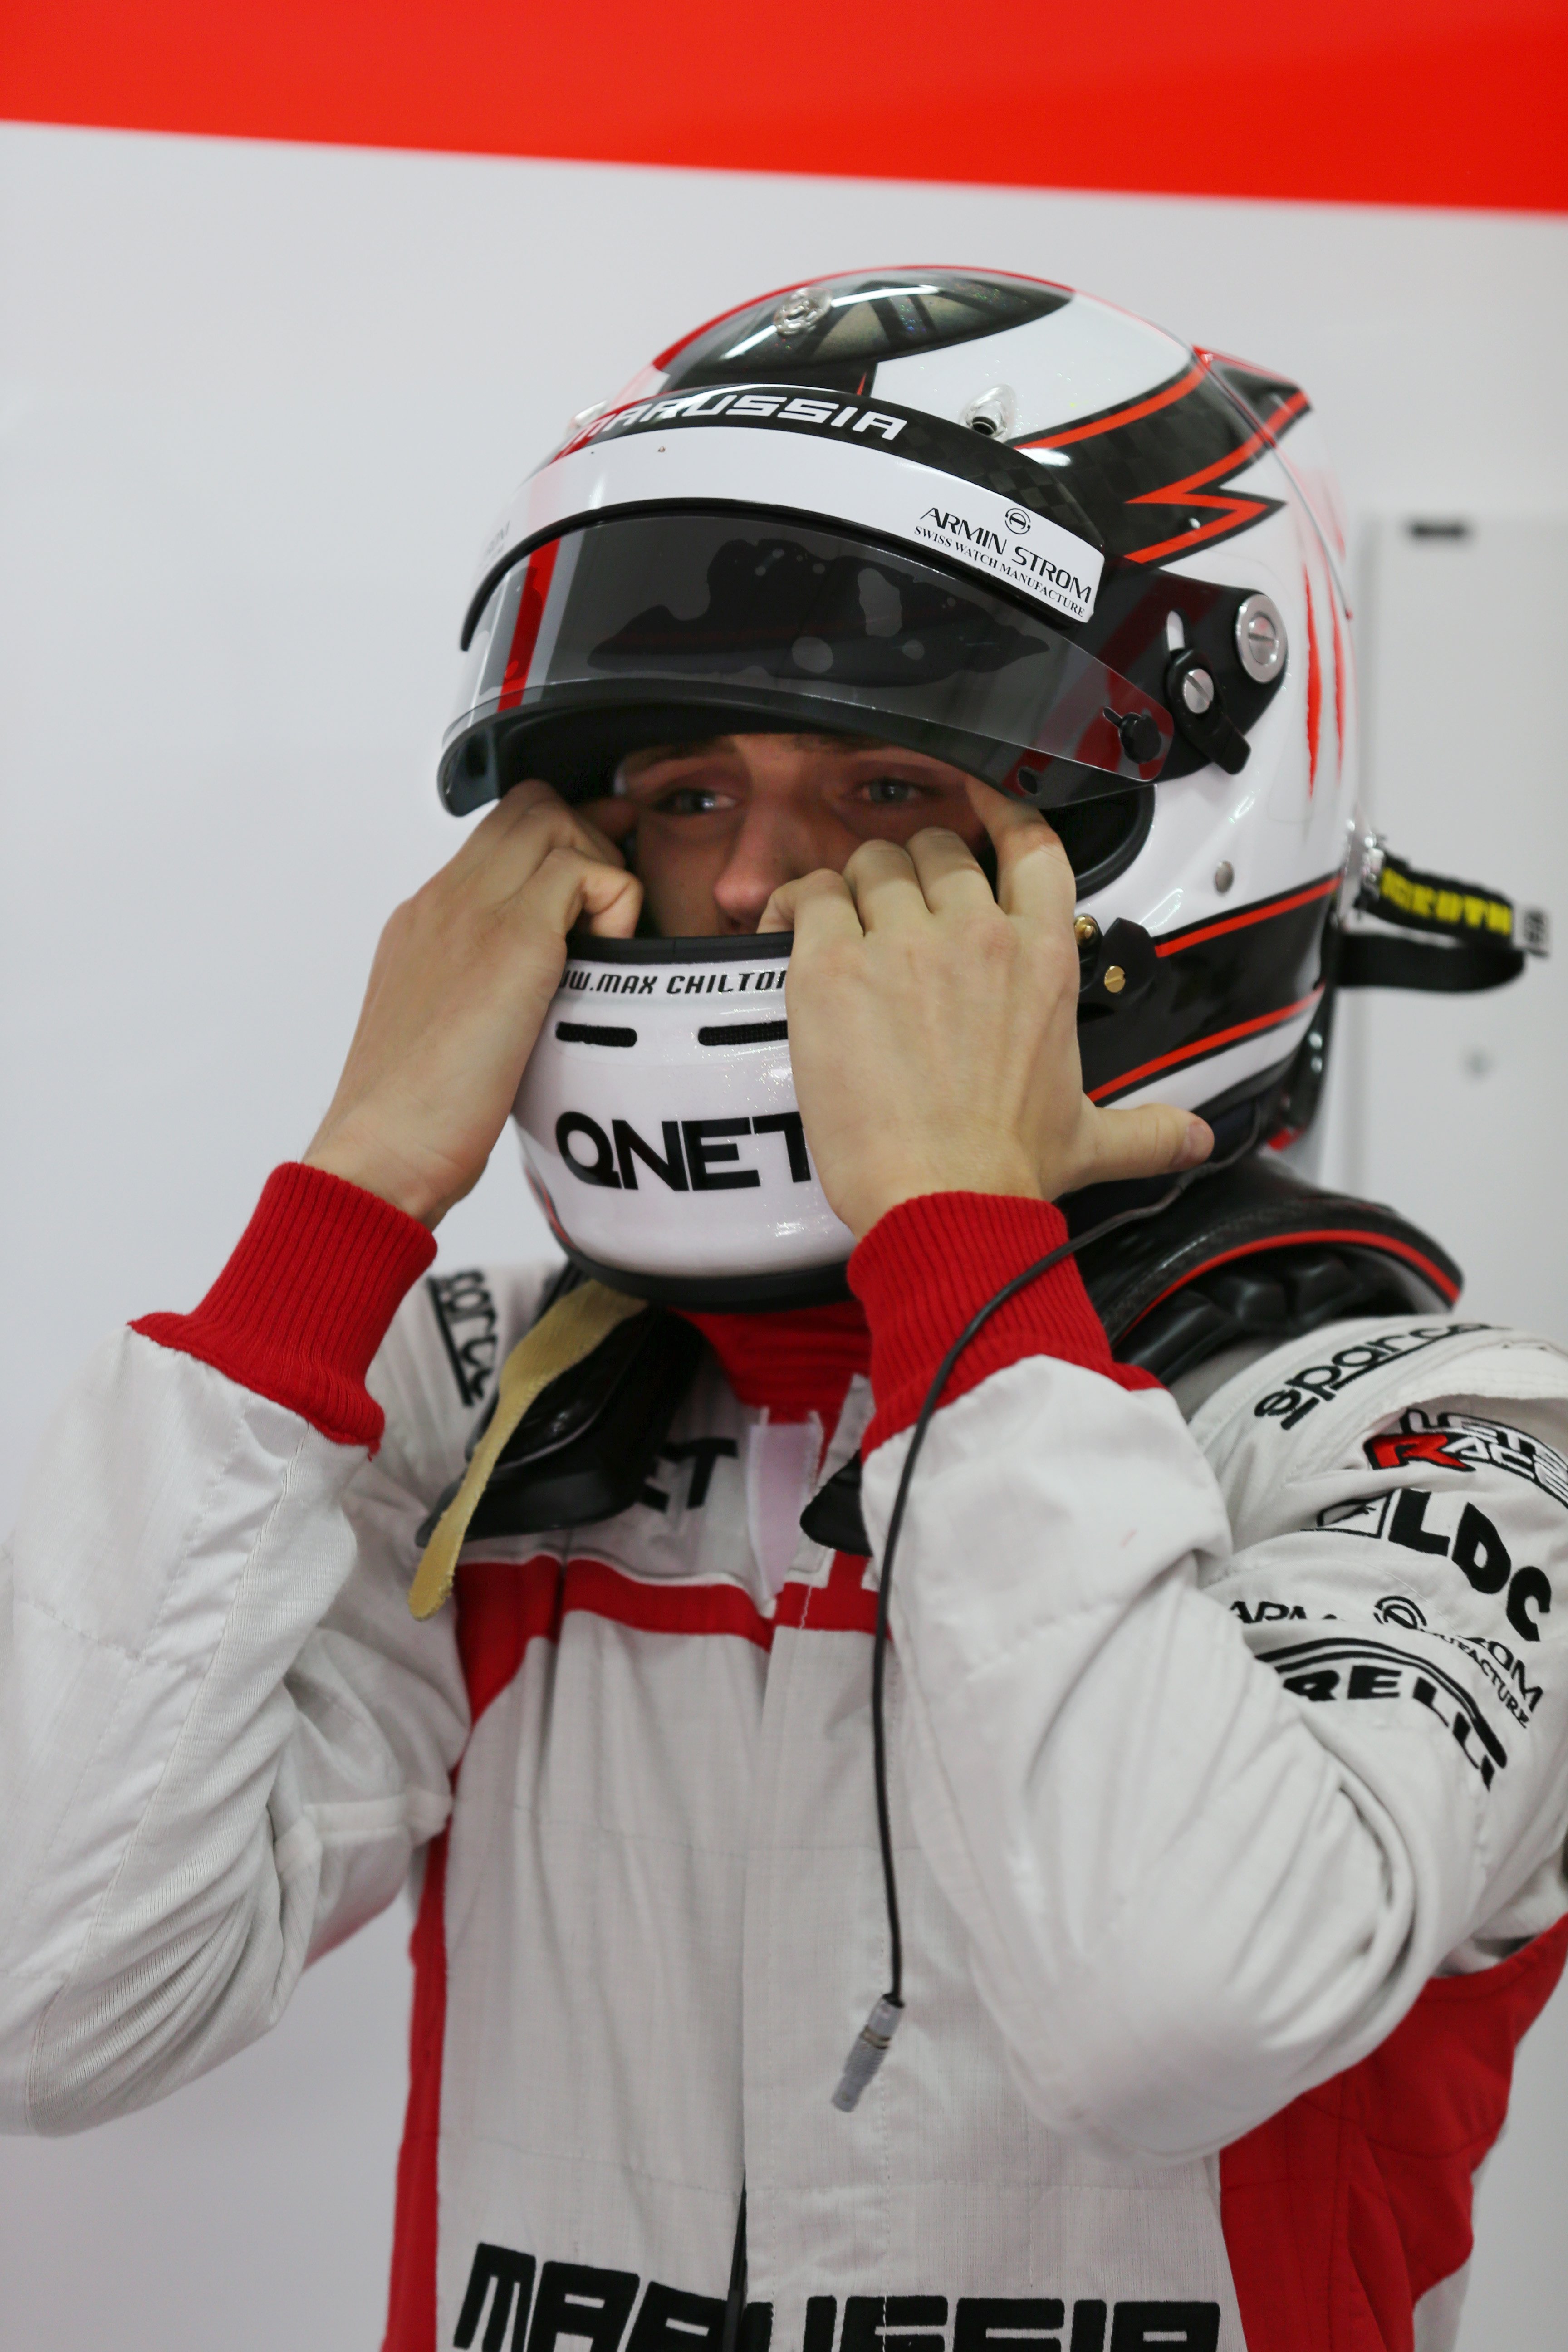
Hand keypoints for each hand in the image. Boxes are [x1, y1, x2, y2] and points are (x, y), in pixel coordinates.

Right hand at [305, 783, 640, 1224]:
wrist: (382, 1149)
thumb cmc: (416, 1115)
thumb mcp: (447, 1030)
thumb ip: (485, 989)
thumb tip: (539, 992)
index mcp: (425, 919)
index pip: (500, 835)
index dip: (559, 845)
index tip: (594, 888)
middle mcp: (444, 899)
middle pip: (530, 805)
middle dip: (588, 841)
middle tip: (611, 910)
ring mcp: (473, 911)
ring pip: (557, 820)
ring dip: (601, 869)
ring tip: (606, 943)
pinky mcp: (513, 939)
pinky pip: (588, 873)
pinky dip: (617, 906)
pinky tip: (609, 964)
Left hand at [762, 779, 1211, 1240]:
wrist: (945, 1204)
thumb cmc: (1007, 1172)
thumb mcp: (1091, 1139)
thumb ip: (1148, 1129)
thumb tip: (1196, 1139)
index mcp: (1043, 958)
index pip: (1033, 845)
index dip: (1001, 811)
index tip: (979, 802)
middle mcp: (977, 936)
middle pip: (938, 847)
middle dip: (915, 869)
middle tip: (896, 911)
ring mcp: (902, 945)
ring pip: (872, 863)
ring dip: (855, 885)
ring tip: (843, 924)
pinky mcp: (833, 969)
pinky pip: (809, 898)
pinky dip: (794, 905)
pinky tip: (789, 928)